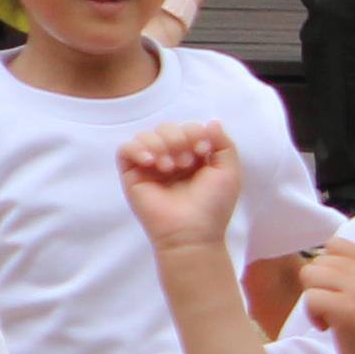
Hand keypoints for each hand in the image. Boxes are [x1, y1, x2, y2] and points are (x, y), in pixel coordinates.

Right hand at [117, 121, 241, 250]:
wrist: (191, 232)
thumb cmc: (213, 206)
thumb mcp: (229, 172)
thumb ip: (224, 144)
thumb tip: (212, 122)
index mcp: (193, 156)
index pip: (187, 128)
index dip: (194, 133)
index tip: (203, 151)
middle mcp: (170, 158)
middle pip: (166, 127)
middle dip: (177, 139)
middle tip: (185, 163)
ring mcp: (149, 166)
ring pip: (146, 135)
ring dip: (160, 145)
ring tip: (169, 167)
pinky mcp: (131, 175)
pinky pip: (125, 149)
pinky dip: (138, 149)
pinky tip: (151, 162)